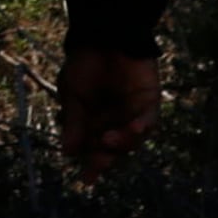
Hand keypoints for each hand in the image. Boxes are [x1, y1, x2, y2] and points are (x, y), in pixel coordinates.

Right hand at [58, 42, 161, 181]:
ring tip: (108, 140)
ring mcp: (133, 114)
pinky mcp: (149, 102)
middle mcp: (115, 122)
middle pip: (113, 149)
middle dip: (105, 158)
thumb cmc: (84, 64)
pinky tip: (134, 129)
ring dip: (122, 143)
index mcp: (94, 122)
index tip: (86, 180)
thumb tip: (68, 151)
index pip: (93, 148)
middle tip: (97, 165)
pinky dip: (142, 128)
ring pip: (132, 140)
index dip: (91, 164)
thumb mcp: (72, 95)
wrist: (103, 36)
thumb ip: (74, 122)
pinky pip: (149, 121)